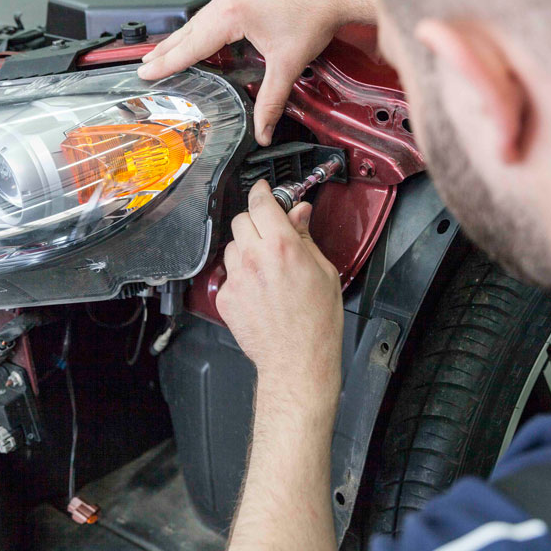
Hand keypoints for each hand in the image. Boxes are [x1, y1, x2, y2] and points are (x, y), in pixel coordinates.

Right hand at [137, 0, 375, 144]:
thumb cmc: (316, 15)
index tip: (148, 70)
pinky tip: (205, 27)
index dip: (168, 61)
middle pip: (192, 26)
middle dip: (169, 47)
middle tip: (147, 62)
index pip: (192, 43)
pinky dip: (211, 16)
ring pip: (206, 12)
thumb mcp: (288, 65)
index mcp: (233, 12)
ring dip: (190, 32)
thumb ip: (271, 101)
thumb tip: (263, 130)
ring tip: (170, 48)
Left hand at [216, 180, 343, 413]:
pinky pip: (228, 273)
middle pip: (242, 220)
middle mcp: (255, 258)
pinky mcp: (226, 297)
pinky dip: (240, 274)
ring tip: (266, 268)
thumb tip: (300, 214)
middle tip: (271, 234)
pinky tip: (258, 289)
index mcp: (283, 247)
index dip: (262, 191)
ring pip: (233, 245)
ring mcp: (237, 278)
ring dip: (246, 248)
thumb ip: (306, 238)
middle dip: (256, 221)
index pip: (262, 202)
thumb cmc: (316, 323)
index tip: (264, 190)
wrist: (297, 360)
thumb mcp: (324, 272)